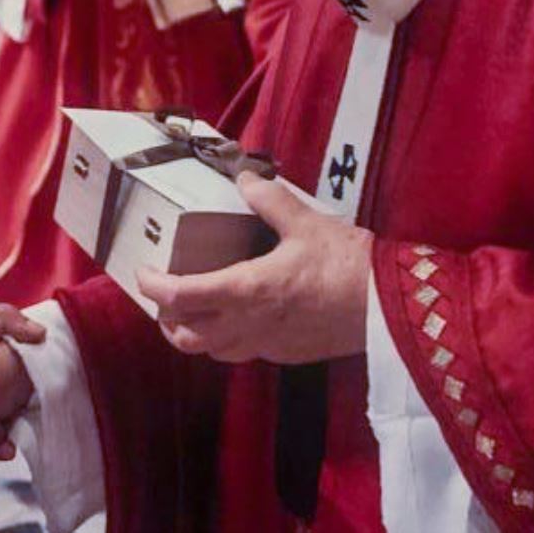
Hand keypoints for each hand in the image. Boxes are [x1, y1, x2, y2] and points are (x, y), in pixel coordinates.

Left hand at [137, 172, 372, 364]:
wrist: (390, 309)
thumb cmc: (347, 264)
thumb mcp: (305, 222)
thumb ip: (269, 200)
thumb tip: (246, 178)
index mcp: (246, 290)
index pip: (182, 297)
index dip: (154, 287)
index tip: (143, 273)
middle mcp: (250, 325)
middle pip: (188, 337)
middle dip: (166, 320)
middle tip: (161, 298)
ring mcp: (268, 345)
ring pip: (214, 353)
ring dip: (194, 336)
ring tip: (191, 312)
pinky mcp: (287, 355)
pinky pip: (244, 353)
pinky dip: (227, 340)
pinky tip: (237, 319)